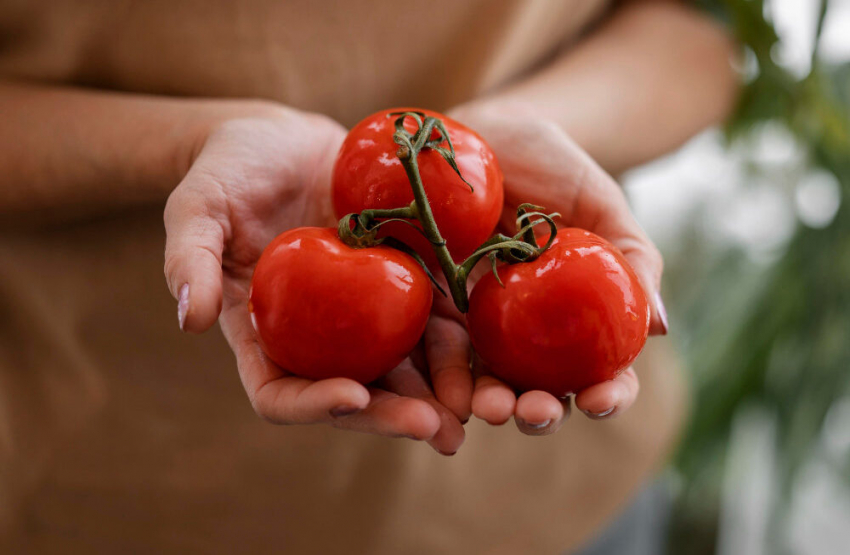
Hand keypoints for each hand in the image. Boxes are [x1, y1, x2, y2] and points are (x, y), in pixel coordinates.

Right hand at [163, 103, 463, 453]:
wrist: (288, 141)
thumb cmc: (231, 172)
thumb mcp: (197, 205)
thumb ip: (189, 257)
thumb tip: (191, 319)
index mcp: (263, 335)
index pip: (280, 393)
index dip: (314, 406)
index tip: (353, 395)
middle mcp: (318, 339)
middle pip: (355, 395)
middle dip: (394, 416)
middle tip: (436, 427)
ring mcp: (363, 318)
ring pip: (405, 371)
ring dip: (441, 394)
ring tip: (480, 409)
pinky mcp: (403, 286)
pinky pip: (436, 322)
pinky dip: (464, 345)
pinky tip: (495, 356)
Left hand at [445, 101, 667, 434]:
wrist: (484, 132)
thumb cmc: (552, 166)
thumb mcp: (600, 204)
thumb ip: (633, 258)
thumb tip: (659, 328)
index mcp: (578, 317)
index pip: (600, 370)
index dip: (608, 394)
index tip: (601, 399)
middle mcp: (529, 331)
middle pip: (539, 388)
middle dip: (541, 412)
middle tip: (537, 412)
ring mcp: (476, 321)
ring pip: (485, 380)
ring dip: (489, 403)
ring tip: (490, 408)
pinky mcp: (429, 305)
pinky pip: (433, 349)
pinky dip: (438, 377)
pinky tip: (444, 392)